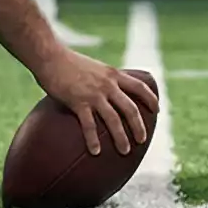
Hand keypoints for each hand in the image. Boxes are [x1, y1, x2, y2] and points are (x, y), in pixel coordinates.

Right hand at [33, 50, 158, 156]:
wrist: (50, 56)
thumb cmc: (68, 61)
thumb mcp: (95, 67)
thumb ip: (104, 79)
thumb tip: (109, 91)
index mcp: (113, 75)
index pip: (140, 87)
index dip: (151, 99)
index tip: (157, 110)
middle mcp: (107, 85)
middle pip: (130, 108)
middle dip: (139, 126)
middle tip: (142, 140)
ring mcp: (94, 94)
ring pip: (114, 120)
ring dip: (121, 137)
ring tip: (125, 151)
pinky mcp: (78, 102)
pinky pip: (89, 125)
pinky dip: (93, 139)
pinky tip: (96, 152)